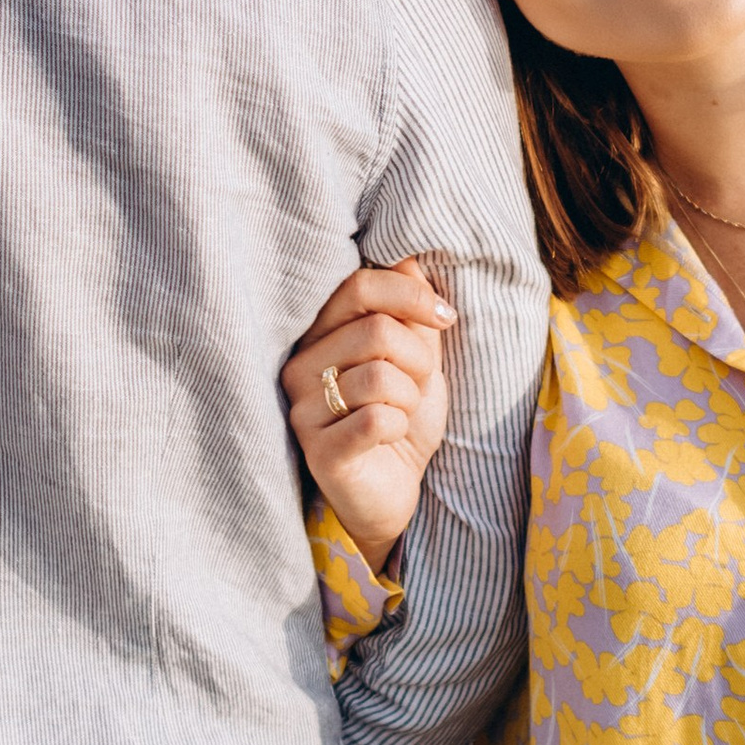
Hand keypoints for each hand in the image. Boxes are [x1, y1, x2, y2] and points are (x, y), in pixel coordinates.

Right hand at [283, 261, 454, 574]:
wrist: (397, 489)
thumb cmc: (402, 417)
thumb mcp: (417, 356)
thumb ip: (410, 309)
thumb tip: (409, 255)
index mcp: (319, 334)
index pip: (358, 286)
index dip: (412, 296)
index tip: (446, 317)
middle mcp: (299, 366)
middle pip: (375, 330)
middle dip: (419, 358)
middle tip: (419, 384)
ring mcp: (303, 410)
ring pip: (379, 376)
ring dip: (410, 397)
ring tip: (401, 413)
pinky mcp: (318, 451)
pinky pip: (376, 419)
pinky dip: (399, 427)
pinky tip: (390, 438)